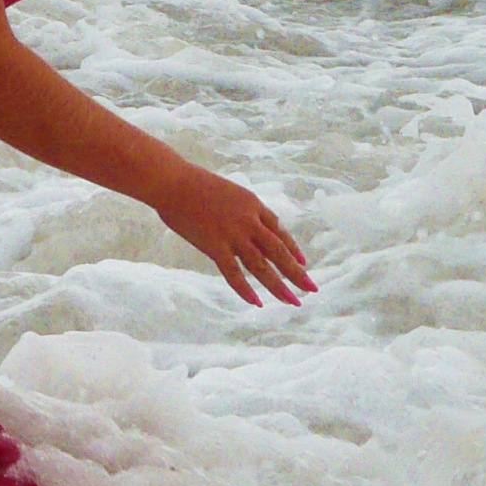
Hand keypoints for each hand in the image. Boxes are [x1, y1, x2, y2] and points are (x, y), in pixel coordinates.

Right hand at [154, 160, 314, 307]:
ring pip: (262, 266)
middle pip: (279, 251)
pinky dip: (246, 290)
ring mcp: (233, 235)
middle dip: (297, 272)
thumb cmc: (192, 184)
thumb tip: (241, 224)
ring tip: (293, 301)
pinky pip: (234, 273)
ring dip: (279, 286)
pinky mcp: (215, 246)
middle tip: (312, 288)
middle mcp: (249, 221)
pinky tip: (257, 302)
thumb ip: (238, 210)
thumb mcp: (227, 192)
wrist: (173, 182)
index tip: (303, 263)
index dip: (293, 248)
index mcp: (253, 204)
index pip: (279, 231)